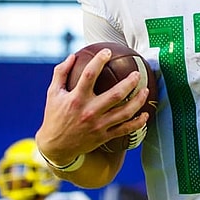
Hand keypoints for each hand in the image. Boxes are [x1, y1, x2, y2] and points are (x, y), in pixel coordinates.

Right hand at [34, 49, 149, 165]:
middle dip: (129, 82)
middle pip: (115, 95)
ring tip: (146, 90)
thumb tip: (72, 55)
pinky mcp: (104, 136)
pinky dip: (138, 123)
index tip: (107, 51)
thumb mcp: (53, 93)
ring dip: (138, 101)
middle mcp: (89, 112)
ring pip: (124, 112)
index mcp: (76, 99)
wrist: (55, 147)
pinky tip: (146, 115)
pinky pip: (125, 129)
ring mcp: (98, 125)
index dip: (99, 61)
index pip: (89, 75)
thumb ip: (61, 73)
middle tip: (137, 74)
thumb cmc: (54, 116)